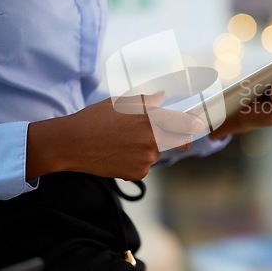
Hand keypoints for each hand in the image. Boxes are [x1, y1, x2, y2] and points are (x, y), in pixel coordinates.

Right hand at [26, 92, 205, 180]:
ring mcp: (145, 160)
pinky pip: (145, 164)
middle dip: (180, 137)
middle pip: (178, 141)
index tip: (200, 123)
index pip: (184, 124)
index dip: (194, 123)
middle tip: (173, 132)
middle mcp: (152, 143)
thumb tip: (162, 97)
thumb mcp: (121, 103)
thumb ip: (146, 101)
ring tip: (125, 140)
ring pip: (156, 152)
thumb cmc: (95, 119)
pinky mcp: (137, 174)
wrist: (72, 144)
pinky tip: (120, 152)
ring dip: (150, 146)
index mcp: (151, 122)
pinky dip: (138, 159)